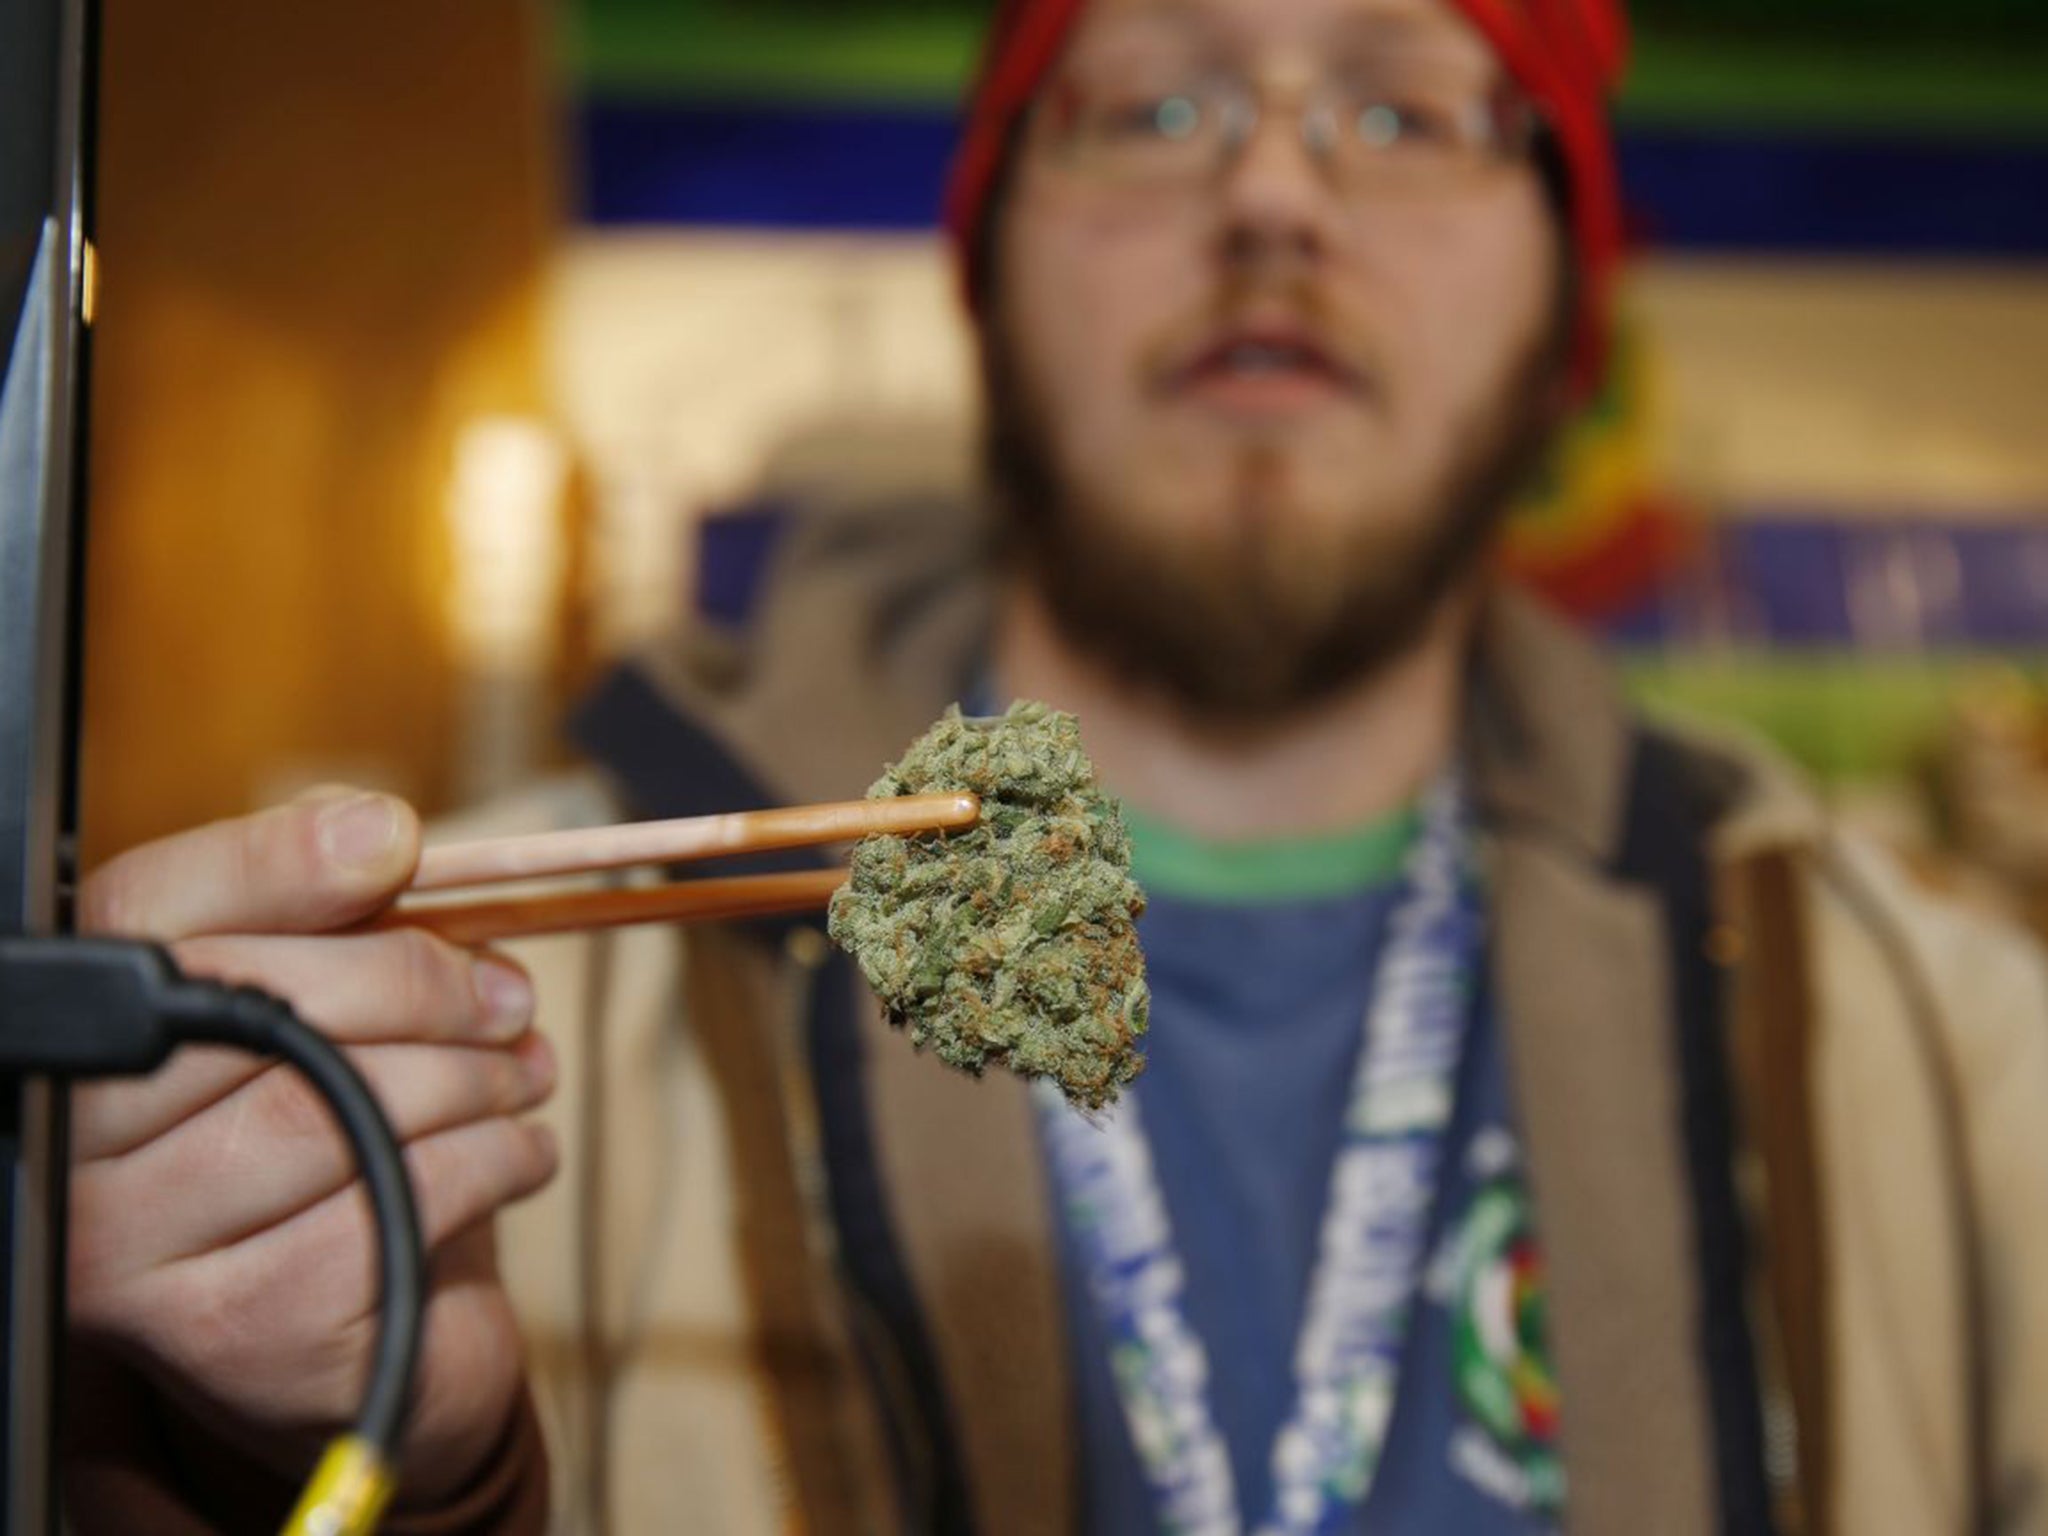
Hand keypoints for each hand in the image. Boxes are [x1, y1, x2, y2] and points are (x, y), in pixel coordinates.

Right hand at [68, 788, 559, 1506]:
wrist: (344, 1326)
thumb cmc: (330, 1125)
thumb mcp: (325, 1007)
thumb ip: (333, 910)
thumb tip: (379, 832)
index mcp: (92, 1033)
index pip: (151, 913)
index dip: (278, 863)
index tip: (397, 842)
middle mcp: (76, 1146)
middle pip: (258, 1011)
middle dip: (418, 985)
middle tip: (508, 997)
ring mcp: (140, 1252)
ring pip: (335, 1111)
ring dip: (471, 1078)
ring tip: (526, 1071)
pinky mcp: (238, 1333)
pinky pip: (392, 1206)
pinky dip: (491, 1161)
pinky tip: (523, 1150)